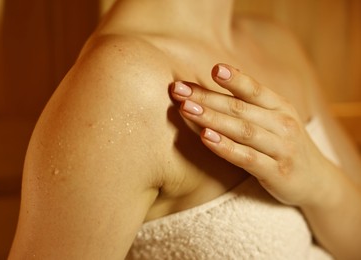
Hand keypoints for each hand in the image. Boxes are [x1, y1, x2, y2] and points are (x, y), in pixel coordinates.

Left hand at [170, 64, 335, 206]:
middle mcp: (283, 124)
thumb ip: (251, 99)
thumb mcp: (276, 117)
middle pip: (240, 108)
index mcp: (281, 106)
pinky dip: (225, 147)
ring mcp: (281, 149)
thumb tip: (221, 70)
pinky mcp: (276, 173)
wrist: (318, 181)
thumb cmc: (285, 143)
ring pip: (243, 130)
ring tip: (186, 109)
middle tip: (179, 91)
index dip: (235, 79)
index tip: (213, 69)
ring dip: (212, 118)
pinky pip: (247, 158)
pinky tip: (205, 138)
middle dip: (207, 98)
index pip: (255, 89)